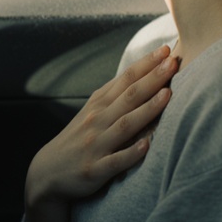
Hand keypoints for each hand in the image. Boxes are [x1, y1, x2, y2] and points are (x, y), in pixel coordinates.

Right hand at [25, 44, 176, 207]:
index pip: (125, 79)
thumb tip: (145, 74)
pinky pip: (115, 161)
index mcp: (99, 104)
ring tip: (168, 94)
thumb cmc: (79, 138)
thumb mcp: (92, 112)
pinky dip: (131, 153)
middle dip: (152, 78)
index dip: (146, 64)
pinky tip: (147, 146)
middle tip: (173, 62)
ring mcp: (96, 145)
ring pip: (125, 125)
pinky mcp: (94, 170)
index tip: (166, 49)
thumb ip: (115, 96)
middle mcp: (97, 120)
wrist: (48, 172)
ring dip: (147, 109)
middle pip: (128, 96)